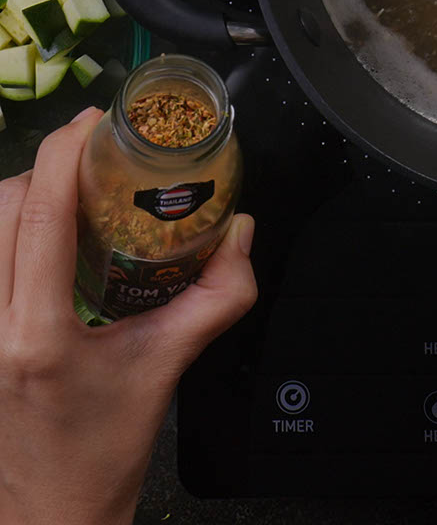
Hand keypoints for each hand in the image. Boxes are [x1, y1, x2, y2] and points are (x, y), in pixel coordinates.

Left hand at [0, 107, 256, 524]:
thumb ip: (218, 295)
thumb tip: (240, 231)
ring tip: (74, 190)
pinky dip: (11, 225)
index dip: (65, 155)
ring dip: (25, 194)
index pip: (40, 218)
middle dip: (48, 167)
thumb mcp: (170, 366)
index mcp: (39, 333)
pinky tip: (46, 233)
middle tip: (96, 156)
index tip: (94, 123)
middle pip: (1, 210)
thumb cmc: (102, 450)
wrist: (50, 510)